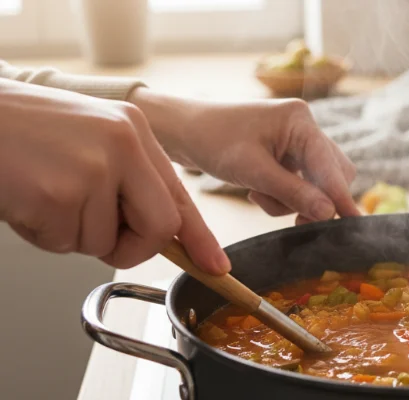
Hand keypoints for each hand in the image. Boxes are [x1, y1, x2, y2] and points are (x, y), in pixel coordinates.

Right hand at [0, 79, 229, 273]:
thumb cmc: (21, 132)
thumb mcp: (90, 140)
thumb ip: (127, 180)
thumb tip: (161, 233)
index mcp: (134, 131)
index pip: (179, 194)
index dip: (198, 237)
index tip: (215, 265)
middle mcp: (123, 145)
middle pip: (158, 228)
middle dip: (131, 247)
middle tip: (97, 232)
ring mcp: (93, 168)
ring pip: (103, 242)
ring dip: (71, 234)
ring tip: (43, 194)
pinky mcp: (60, 193)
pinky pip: (64, 243)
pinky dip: (43, 235)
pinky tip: (26, 199)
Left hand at [130, 89, 358, 223]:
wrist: (181, 131)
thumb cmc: (212, 141)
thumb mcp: (252, 171)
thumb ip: (293, 192)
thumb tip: (328, 212)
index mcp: (300, 121)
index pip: (330, 167)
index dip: (341, 198)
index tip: (355, 224)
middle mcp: (304, 127)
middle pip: (332, 174)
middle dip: (313, 199)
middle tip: (294, 221)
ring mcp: (297, 140)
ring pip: (317, 182)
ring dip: (294, 199)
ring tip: (258, 195)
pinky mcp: (287, 153)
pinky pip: (300, 182)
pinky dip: (284, 195)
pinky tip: (257, 190)